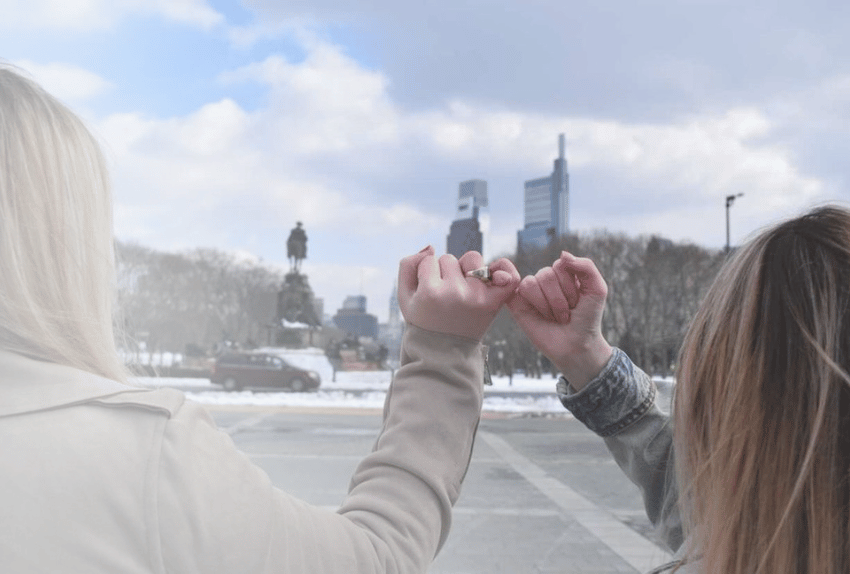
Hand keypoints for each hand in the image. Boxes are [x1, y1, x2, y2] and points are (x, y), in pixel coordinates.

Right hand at [398, 247, 519, 340]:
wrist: (444, 353)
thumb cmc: (424, 320)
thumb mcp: (405, 296)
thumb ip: (408, 265)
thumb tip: (431, 248)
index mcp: (431, 293)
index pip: (428, 261)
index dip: (426, 275)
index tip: (427, 294)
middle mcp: (455, 293)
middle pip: (449, 259)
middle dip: (445, 273)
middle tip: (444, 296)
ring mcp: (477, 297)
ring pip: (472, 259)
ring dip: (466, 270)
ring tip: (461, 289)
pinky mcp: (494, 303)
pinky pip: (508, 276)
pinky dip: (504, 270)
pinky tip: (495, 275)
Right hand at [507, 251, 611, 389]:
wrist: (576, 345)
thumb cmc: (587, 318)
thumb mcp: (597, 290)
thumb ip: (586, 266)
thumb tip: (563, 254)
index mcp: (565, 272)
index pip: (561, 264)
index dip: (570, 285)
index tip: (578, 302)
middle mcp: (547, 278)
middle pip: (547, 274)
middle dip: (560, 299)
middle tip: (566, 313)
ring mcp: (532, 290)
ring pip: (534, 282)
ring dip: (549, 305)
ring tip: (555, 317)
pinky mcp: (518, 302)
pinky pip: (520, 288)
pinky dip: (535, 302)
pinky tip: (541, 314)